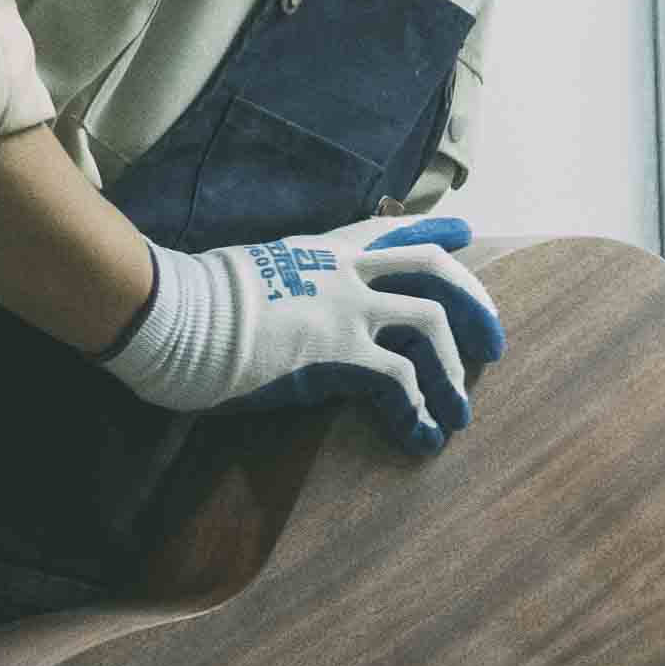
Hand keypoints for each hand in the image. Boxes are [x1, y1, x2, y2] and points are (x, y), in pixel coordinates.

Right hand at [93, 209, 506, 454]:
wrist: (173, 314)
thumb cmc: (194, 301)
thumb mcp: (255, 273)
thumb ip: (289, 281)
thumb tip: (294, 305)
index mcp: (324, 251)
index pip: (393, 230)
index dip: (436, 232)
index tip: (466, 235)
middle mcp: (344, 271)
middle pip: (434, 272)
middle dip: (473, 307)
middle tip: (491, 346)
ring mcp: (345, 309)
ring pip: (430, 326)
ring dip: (453, 372)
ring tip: (459, 412)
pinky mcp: (337, 354)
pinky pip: (400, 382)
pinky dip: (419, 410)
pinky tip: (421, 434)